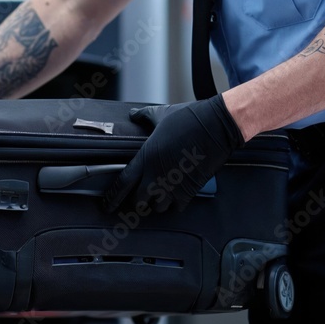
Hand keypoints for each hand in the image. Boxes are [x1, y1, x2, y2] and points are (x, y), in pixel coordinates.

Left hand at [104, 95, 243, 212]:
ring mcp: (173, 185)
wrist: (217, 125)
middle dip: (137, 202)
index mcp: (145, 158)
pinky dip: (174, 205)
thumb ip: (144, 116)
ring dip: (156, 204)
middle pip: (138, 202)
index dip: (112, 197)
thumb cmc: (189, 118)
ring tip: (159, 196)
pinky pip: (176, 208)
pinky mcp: (190, 190)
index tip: (107, 205)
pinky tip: (175, 197)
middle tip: (140, 198)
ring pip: (157, 208)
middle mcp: (156, 175)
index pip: (122, 183)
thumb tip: (134, 114)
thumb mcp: (161, 114)